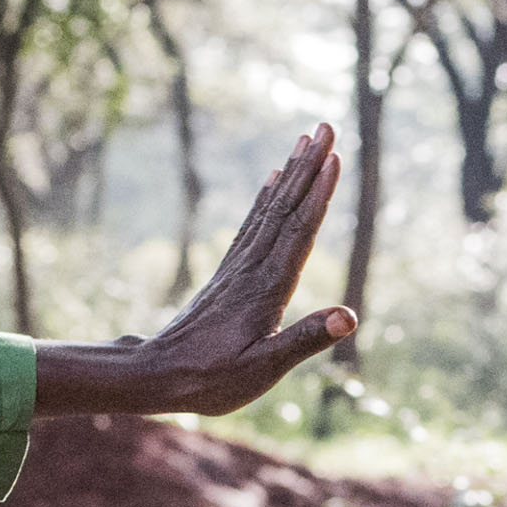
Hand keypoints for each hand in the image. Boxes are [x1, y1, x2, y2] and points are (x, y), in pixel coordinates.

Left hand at [34, 126, 359, 419]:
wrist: (157, 376)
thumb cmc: (212, 380)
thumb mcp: (263, 369)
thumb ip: (304, 340)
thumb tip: (349, 317)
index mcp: (266, 289)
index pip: (299, 232)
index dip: (318, 195)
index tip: (334, 158)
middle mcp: (252, 269)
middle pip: (286, 208)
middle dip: (308, 166)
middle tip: (326, 127)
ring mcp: (237, 268)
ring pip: (270, 210)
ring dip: (291, 173)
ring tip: (306, 140)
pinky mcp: (228, 273)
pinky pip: (252, 224)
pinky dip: (266, 197)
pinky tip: (273, 180)